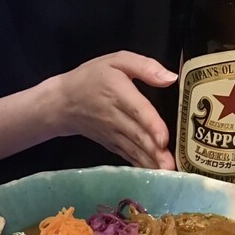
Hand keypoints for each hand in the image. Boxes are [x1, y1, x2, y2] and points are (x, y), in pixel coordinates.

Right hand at [54, 51, 176, 169]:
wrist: (64, 104)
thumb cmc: (91, 78)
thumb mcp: (116, 60)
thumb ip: (145, 66)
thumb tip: (171, 77)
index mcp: (119, 93)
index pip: (138, 111)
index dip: (151, 126)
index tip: (164, 139)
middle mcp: (116, 117)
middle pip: (138, 136)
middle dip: (155, 152)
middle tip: (171, 166)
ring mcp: (113, 134)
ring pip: (134, 150)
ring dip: (151, 163)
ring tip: (166, 174)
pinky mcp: (112, 145)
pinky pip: (129, 156)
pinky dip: (141, 166)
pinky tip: (154, 174)